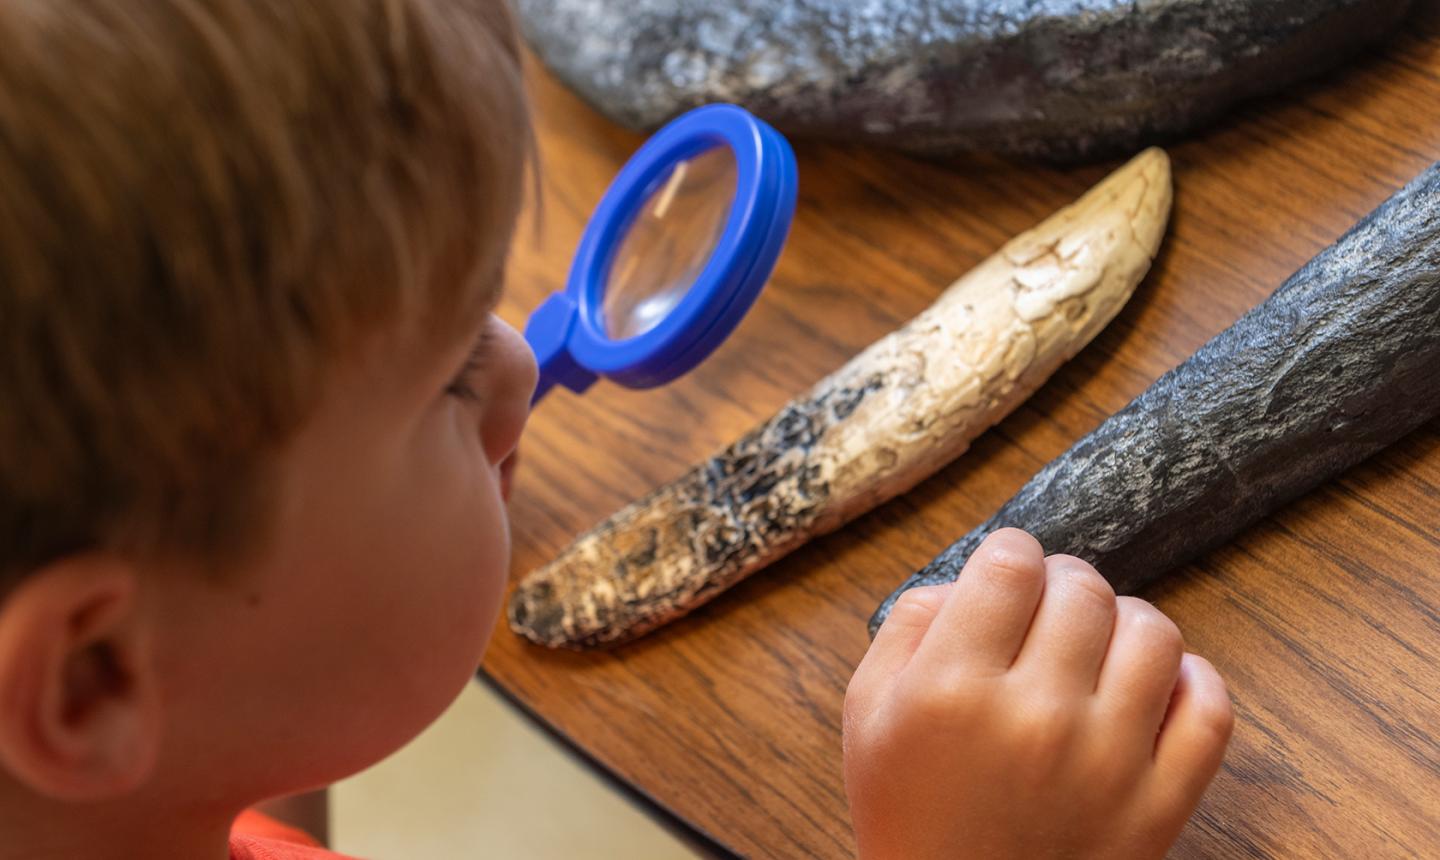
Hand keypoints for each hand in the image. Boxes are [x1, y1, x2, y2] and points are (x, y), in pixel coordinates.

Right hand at [844, 529, 1232, 858]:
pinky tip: (1147, 689)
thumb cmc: (910, 812)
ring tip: (1097, 646)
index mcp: (953, 690)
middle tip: (1045, 610)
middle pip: (1082, 589)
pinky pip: (1210, 708)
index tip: (1007, 572)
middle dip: (1061, 582)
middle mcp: (1036, 719)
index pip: (1012, 564)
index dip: (1010, 554)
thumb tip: (973, 578)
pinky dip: (1188, 681)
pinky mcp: (1161, 805)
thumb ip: (908, 626)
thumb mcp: (867, 713)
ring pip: (1152, 632)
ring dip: (1124, 621)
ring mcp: (1108, 764)